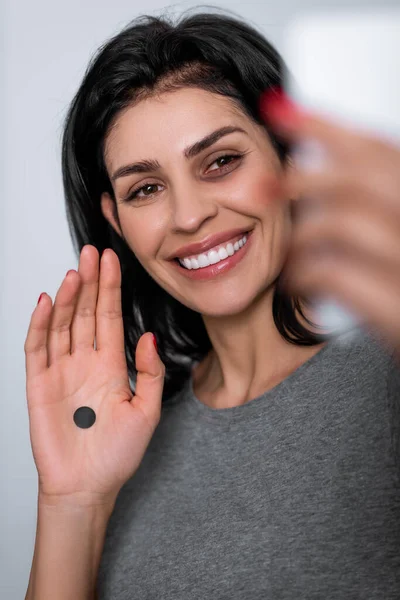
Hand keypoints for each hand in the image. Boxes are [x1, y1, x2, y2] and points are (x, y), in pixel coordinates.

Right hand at [24, 245, 164, 507]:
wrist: (87, 487)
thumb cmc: (117, 454)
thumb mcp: (147, 411)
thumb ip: (149, 372)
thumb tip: (148, 337)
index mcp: (110, 365)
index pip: (109, 317)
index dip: (110, 289)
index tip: (113, 261)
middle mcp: (85, 362)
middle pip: (85, 313)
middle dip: (90, 282)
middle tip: (93, 253)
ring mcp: (61, 371)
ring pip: (62, 325)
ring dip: (67, 298)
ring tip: (75, 272)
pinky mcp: (39, 385)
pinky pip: (37, 349)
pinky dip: (39, 325)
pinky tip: (46, 302)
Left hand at [260, 88, 399, 355]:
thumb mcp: (396, 241)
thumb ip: (373, 205)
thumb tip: (327, 160)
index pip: (380, 149)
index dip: (327, 126)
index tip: (281, 109)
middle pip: (365, 178)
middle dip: (308, 172)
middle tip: (269, 182)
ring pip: (344, 221)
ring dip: (302, 229)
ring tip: (288, 246)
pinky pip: (337, 273)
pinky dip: (305, 270)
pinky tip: (297, 279)